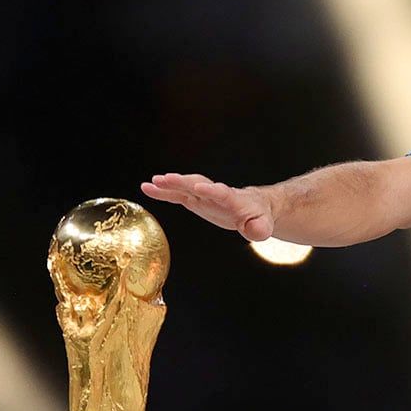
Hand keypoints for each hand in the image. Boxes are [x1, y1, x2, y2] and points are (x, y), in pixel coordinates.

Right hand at [141, 173, 274, 241]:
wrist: (255, 207)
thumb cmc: (259, 217)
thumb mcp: (263, 226)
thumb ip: (258, 228)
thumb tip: (254, 231)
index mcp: (233, 199)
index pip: (222, 193)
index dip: (211, 190)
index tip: (199, 187)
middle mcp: (216, 193)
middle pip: (199, 184)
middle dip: (183, 182)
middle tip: (165, 179)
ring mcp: (204, 196)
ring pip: (186, 187)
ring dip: (169, 184)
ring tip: (151, 183)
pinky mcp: (196, 201)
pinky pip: (178, 195)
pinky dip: (163, 192)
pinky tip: (147, 188)